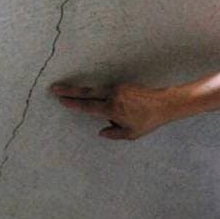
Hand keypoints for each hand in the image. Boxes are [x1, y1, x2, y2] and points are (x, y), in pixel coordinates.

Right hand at [49, 82, 175, 139]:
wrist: (165, 103)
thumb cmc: (148, 120)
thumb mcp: (131, 133)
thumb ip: (113, 134)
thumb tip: (101, 132)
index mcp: (112, 109)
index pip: (88, 106)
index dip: (73, 103)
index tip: (61, 100)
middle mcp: (113, 95)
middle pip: (86, 92)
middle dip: (69, 91)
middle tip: (54, 88)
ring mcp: (118, 88)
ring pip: (96, 90)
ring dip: (82, 91)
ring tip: (68, 92)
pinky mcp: (123, 84)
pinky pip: (106, 90)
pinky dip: (98, 94)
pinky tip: (100, 100)